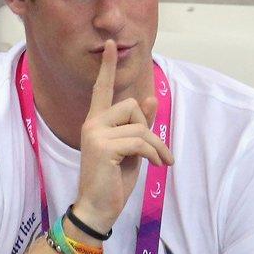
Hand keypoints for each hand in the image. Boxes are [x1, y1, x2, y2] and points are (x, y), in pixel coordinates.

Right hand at [74, 39, 173, 232]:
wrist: (98, 209)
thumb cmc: (114, 180)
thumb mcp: (132, 150)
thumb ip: (139, 124)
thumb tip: (149, 98)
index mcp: (97, 122)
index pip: (102, 88)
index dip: (107, 67)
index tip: (111, 44)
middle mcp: (93, 122)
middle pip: (131, 105)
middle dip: (148, 127)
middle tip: (158, 152)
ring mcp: (95, 133)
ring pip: (139, 125)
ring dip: (156, 145)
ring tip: (161, 162)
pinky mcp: (103, 146)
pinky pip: (140, 140)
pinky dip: (155, 154)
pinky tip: (157, 166)